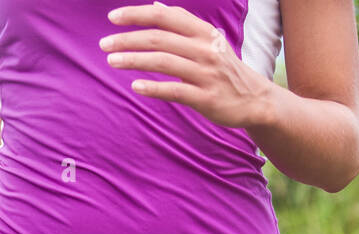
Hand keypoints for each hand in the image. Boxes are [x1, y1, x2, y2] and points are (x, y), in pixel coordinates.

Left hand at [101, 3, 275, 128]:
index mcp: (204, 32)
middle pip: (160, 38)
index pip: (166, 16)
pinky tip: (135, 86)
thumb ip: (182, 25)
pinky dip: (153, 87)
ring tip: (112, 61)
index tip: (113, 17)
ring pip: (163, 62)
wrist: (254, 99)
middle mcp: (205, 49)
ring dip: (134, 60)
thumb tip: (156, 5)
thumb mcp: (208, 41)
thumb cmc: (223, 68)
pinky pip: (175, 90)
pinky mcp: (206, 97)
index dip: (138, 14)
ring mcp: (206, 73)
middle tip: (103, 44)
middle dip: (128, 39)